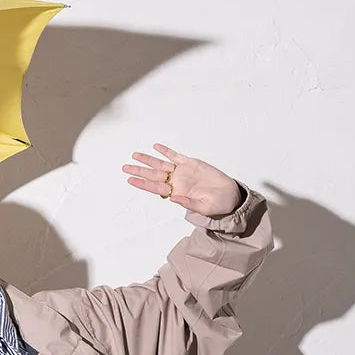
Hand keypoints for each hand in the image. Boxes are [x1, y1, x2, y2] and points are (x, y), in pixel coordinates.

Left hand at [122, 143, 242, 216]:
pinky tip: (156, 147)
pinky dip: (166, 151)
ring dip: (148, 160)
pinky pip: (176, 156)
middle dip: (139, 170)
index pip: (155, 187)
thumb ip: (187, 203)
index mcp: (177, 193)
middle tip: (125, 167)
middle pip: (154, 175)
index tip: (130, 180)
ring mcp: (183, 172)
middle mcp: (177, 182)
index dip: (142, 183)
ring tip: (135, 155)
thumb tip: (173, 199)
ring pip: (161, 164)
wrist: (229, 196)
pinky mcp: (192, 163)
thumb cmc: (217, 205)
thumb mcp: (203, 207)